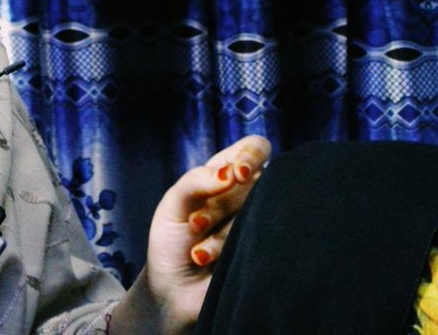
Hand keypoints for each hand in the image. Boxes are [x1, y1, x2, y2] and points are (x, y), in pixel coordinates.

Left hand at [110, 135, 271, 334]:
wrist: (173, 290)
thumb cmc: (171, 242)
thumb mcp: (173, 204)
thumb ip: (197, 180)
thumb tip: (231, 172)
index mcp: (225, 174)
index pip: (256, 147)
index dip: (252, 155)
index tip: (238, 174)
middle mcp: (248, 196)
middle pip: (256, 182)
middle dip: (220, 206)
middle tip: (196, 224)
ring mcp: (259, 223)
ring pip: (257, 214)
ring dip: (218, 236)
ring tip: (197, 253)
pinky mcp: (266, 250)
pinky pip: (263, 240)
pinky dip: (226, 251)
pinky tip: (205, 260)